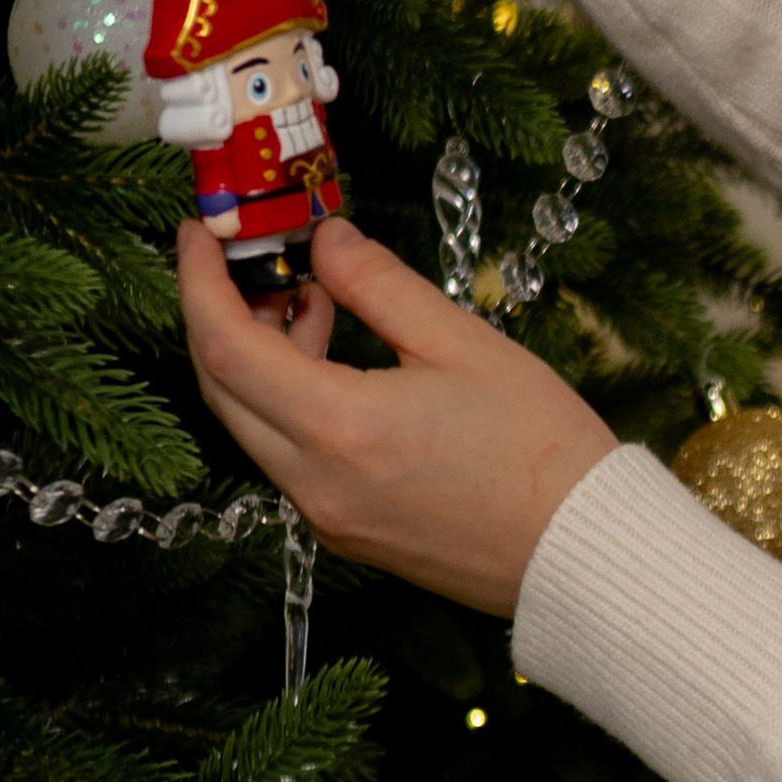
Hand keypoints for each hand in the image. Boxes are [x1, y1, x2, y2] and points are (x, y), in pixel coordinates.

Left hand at [179, 215, 619, 617]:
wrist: (581, 550)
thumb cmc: (542, 449)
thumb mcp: (464, 343)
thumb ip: (379, 285)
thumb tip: (328, 240)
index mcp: (340, 427)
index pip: (226, 346)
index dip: (199, 280)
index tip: (201, 232)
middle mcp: (314, 482)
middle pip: (221, 389)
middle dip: (219, 314)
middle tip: (251, 260)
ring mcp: (326, 515)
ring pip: (251, 425)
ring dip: (258, 358)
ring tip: (311, 302)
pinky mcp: (347, 532)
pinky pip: (287, 457)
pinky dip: (288, 401)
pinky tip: (334, 364)